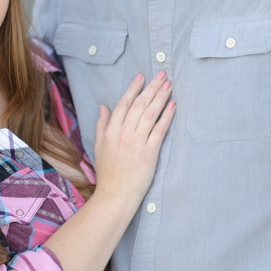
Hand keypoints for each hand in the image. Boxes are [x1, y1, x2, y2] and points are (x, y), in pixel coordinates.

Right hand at [91, 72, 174, 217]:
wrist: (115, 196)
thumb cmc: (108, 174)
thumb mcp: (98, 147)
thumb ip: (102, 125)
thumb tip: (103, 107)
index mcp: (110, 131)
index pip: (123, 104)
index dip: (133, 89)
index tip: (141, 77)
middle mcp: (123, 134)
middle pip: (139, 105)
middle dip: (151, 88)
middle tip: (161, 75)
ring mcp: (136, 143)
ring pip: (150, 114)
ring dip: (160, 97)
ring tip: (168, 85)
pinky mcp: (149, 153)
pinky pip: (159, 131)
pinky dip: (166, 117)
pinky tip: (172, 106)